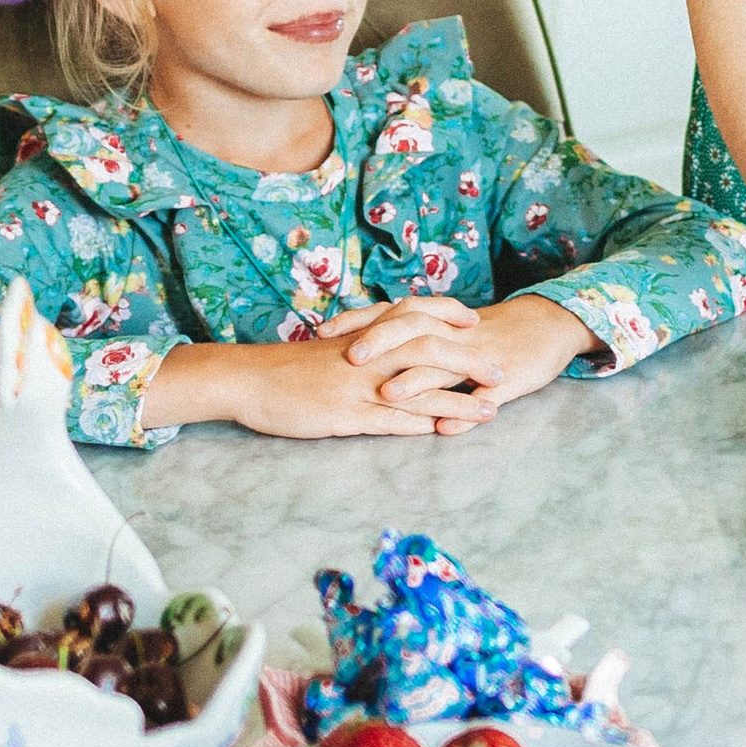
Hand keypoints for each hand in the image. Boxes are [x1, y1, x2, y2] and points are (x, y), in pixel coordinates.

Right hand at [141, 330, 479, 440]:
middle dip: (470, 361)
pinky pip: (388, 420)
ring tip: (489, 411)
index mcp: (364, 336)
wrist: (246, 379)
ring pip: (418, 390)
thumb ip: (364, 347)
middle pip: (430, 351)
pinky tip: (442, 431)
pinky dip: (417, 424)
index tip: (474, 318)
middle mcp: (368, 357)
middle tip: (500, 372)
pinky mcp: (345, 414)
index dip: (447, 315)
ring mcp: (358, 386)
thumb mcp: (331, 348)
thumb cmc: (288, 367)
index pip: (415, 315)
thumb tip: (391, 349)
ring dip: (457, 402)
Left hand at [348, 295, 599, 431]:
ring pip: (446, 366)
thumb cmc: (495, 331)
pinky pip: (485, 396)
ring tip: (388, 394)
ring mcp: (481, 357)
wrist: (550, 325)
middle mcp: (456, 336)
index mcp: (440, 322)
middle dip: (382, 344)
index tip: (323, 331)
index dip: (359, 322)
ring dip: (417, 380)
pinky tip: (448, 428)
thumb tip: (364, 346)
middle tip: (351, 358)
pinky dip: (466, 411)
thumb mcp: (453, 328)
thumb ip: (414, 336)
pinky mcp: (508, 379)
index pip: (393, 314)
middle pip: (415, 333)